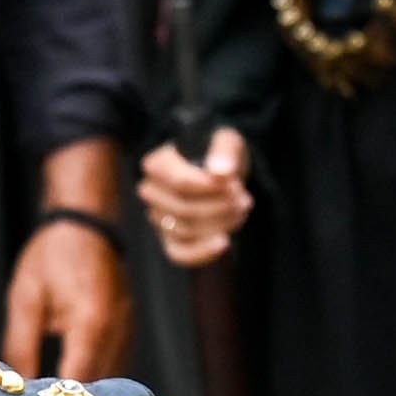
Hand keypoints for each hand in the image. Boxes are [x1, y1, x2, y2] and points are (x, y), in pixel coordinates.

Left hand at [1, 216, 136, 382]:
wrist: (86, 224)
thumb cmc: (52, 257)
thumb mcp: (25, 300)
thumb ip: (20, 347)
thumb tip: (15, 388)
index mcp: (91, 322)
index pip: (77, 379)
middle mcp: (117, 330)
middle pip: (98, 387)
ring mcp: (128, 331)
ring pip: (110, 381)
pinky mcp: (127, 330)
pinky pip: (114, 366)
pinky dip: (95, 381)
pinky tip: (72, 392)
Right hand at [142, 128, 250, 267]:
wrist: (223, 175)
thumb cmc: (220, 154)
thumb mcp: (227, 142)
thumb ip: (225, 152)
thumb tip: (221, 172)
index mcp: (157, 164)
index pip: (178, 182)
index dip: (208, 187)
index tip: (234, 184)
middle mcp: (151, 192)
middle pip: (182, 208)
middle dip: (219, 207)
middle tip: (244, 200)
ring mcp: (158, 218)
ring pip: (184, 230)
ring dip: (219, 224)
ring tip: (241, 211)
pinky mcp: (169, 239)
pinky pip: (179, 254)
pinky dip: (202, 252)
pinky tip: (224, 242)